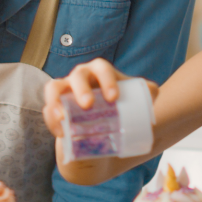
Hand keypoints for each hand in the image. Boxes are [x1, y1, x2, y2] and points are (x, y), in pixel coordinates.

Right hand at [42, 58, 157, 137]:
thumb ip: (146, 93)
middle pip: (77, 76)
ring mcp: (64, 91)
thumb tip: (153, 90)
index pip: (102, 69)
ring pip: (54, 88)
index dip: (106, 80)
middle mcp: (80, 77)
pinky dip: (51, 120)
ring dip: (56, 101)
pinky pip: (48, 110)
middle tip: (88, 106)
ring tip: (62, 118)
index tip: (114, 98)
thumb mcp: (134, 102)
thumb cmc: (119, 110)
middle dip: (80, 89)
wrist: (104, 133)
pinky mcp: (54, 108)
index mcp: (100, 72)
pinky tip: (60, 132)